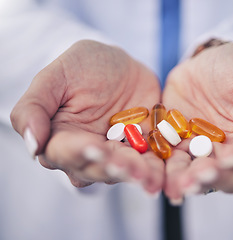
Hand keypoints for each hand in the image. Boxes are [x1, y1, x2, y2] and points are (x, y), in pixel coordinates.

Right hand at [11, 40, 163, 193]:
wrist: (121, 65)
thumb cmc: (82, 67)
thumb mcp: (56, 76)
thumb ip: (35, 107)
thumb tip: (32, 145)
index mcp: (61, 137)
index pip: (64, 152)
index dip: (77, 151)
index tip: (91, 147)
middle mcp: (88, 152)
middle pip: (96, 167)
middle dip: (111, 168)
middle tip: (124, 167)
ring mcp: (117, 152)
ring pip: (124, 170)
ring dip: (135, 175)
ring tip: (148, 178)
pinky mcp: (143, 149)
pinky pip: (150, 162)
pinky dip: (156, 169)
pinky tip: (163, 175)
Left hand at [162, 42, 232, 201]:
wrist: (202, 63)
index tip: (232, 156)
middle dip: (218, 177)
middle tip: (202, 174)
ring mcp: (209, 154)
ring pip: (205, 176)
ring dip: (193, 181)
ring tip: (181, 184)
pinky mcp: (184, 150)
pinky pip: (178, 166)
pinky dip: (171, 175)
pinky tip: (165, 183)